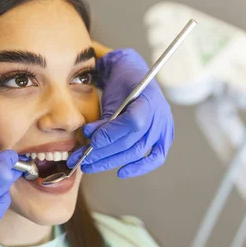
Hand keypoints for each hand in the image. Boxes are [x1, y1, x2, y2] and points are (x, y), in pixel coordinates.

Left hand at [67, 48, 173, 177]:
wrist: (133, 74)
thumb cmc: (120, 84)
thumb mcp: (110, 96)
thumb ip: (103, 118)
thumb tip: (90, 138)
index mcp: (147, 98)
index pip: (132, 122)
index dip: (111, 134)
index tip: (92, 141)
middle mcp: (160, 115)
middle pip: (132, 142)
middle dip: (103, 153)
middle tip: (81, 160)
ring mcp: (164, 127)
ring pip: (137, 152)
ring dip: (110, 161)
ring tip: (89, 165)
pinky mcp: (164, 138)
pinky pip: (155, 158)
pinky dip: (139, 167)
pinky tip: (121, 172)